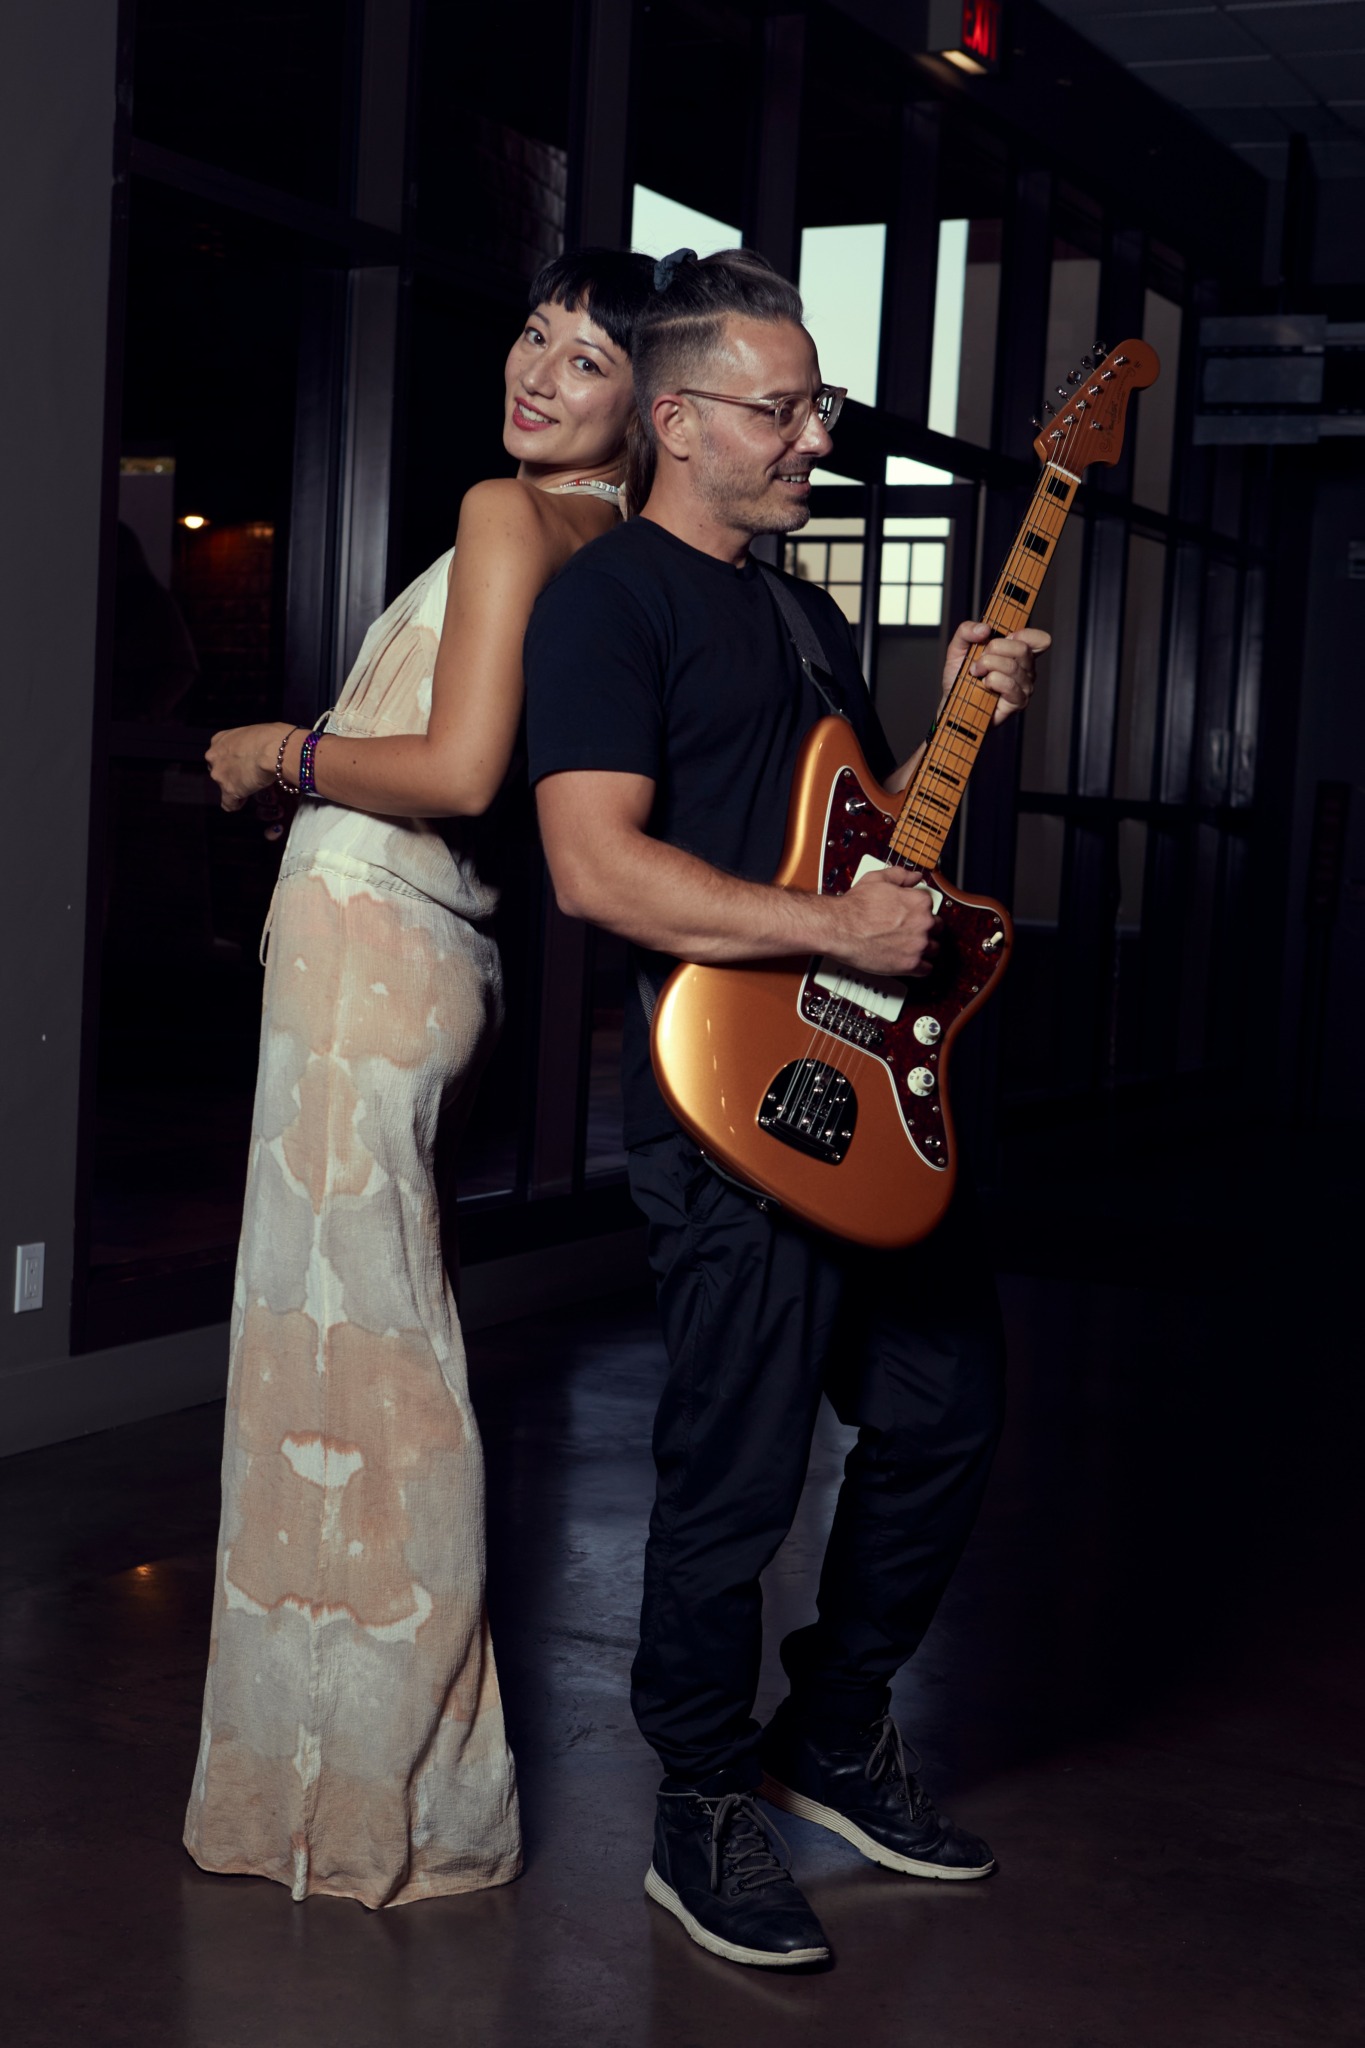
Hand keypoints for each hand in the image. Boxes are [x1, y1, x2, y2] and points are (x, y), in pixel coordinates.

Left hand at [206, 723, 289, 810]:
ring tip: (251, 787)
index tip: (243, 763)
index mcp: (219, 740)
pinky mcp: (229, 791)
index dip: (232, 760)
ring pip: (223, 786)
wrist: (273, 749)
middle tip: (247, 775)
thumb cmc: (269, 736)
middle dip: (230, 774)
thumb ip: (247, 743)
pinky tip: (244, 800)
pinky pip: (228, 804)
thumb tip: (256, 750)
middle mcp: (214, 757)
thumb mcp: (252, 733)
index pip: (219, 754)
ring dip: (235, 787)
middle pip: (218, 769)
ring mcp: (220, 775)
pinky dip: (236, 803)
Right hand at [824, 863, 938, 978]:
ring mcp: (918, 944)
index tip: (913, 915)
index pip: (931, 906)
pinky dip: (921, 966)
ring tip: (911, 947)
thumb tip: (915, 876)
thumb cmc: (856, 906)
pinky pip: (927, 969)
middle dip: (926, 929)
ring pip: (934, 949)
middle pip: (937, 928)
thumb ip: (901, 875)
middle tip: (912, 931)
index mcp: (919, 902)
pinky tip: (912, 961)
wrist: (841, 928)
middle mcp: (923, 922)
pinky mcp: (910, 964)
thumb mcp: (877, 879)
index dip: (921, 911)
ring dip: (926, 948)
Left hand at [943, 620, 1049, 726]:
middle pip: (1022, 649)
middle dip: (995, 649)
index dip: (1024, 634)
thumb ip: (966, 631)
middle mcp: (1026, 668)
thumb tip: (985, 628)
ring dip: (987, 666)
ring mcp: (1024, 686)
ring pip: (1013, 666)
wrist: (953, 702)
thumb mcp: (958, 648)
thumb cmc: (961, 677)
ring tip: (976, 673)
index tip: (1005, 638)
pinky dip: (993, 681)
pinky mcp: (1018, 702)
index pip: (1040, 639)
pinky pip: (1010, 685)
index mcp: (1018, 652)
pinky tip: (984, 685)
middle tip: (979, 660)